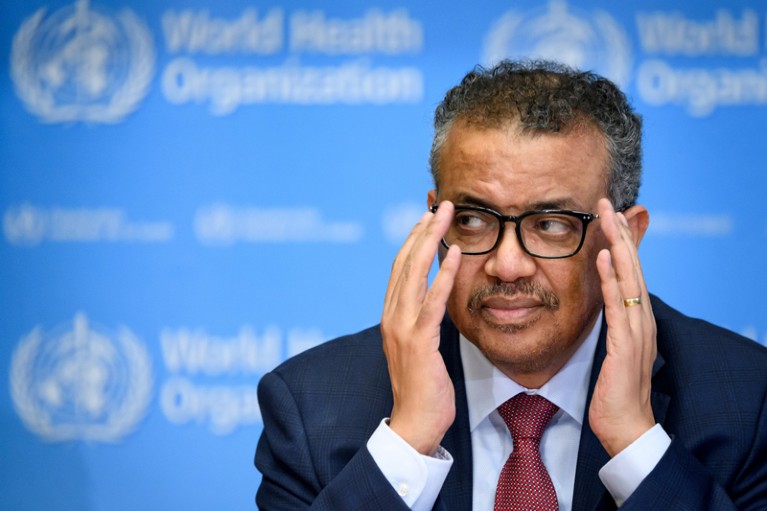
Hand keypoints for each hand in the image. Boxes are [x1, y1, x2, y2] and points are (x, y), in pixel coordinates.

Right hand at [381, 201, 461, 454]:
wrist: (414, 423)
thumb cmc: (422, 388)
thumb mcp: (420, 347)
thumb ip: (422, 322)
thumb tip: (434, 303)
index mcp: (391, 316)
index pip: (399, 269)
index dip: (412, 240)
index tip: (427, 218)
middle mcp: (391, 316)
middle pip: (403, 263)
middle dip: (422, 231)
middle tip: (440, 205)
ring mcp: (401, 328)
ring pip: (413, 274)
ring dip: (431, 241)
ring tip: (447, 215)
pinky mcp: (418, 341)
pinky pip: (432, 301)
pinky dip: (444, 274)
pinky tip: (456, 253)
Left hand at [589, 198, 656, 456]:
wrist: (626, 427)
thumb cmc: (615, 392)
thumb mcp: (611, 350)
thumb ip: (610, 325)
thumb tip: (603, 305)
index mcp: (637, 320)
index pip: (630, 273)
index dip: (622, 244)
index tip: (609, 217)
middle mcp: (642, 320)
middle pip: (633, 268)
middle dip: (620, 234)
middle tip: (608, 202)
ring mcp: (637, 331)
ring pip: (629, 278)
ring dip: (619, 245)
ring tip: (608, 217)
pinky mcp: (626, 345)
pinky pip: (618, 305)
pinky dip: (613, 278)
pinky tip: (606, 256)